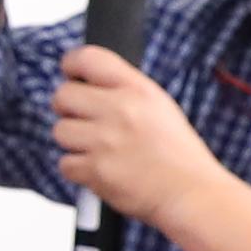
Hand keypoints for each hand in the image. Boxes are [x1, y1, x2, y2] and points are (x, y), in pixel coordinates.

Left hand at [48, 44, 231, 230]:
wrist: (190, 193)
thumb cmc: (178, 154)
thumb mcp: (159, 106)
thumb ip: (125, 91)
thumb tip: (88, 84)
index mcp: (137, 89)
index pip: (88, 58)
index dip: (71, 64)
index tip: (71, 75)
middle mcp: (120, 110)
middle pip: (63, 95)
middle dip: (67, 108)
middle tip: (82, 120)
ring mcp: (105, 141)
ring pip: (60, 130)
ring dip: (73, 141)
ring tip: (96, 149)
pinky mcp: (96, 170)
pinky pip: (65, 164)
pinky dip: (78, 170)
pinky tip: (99, 169)